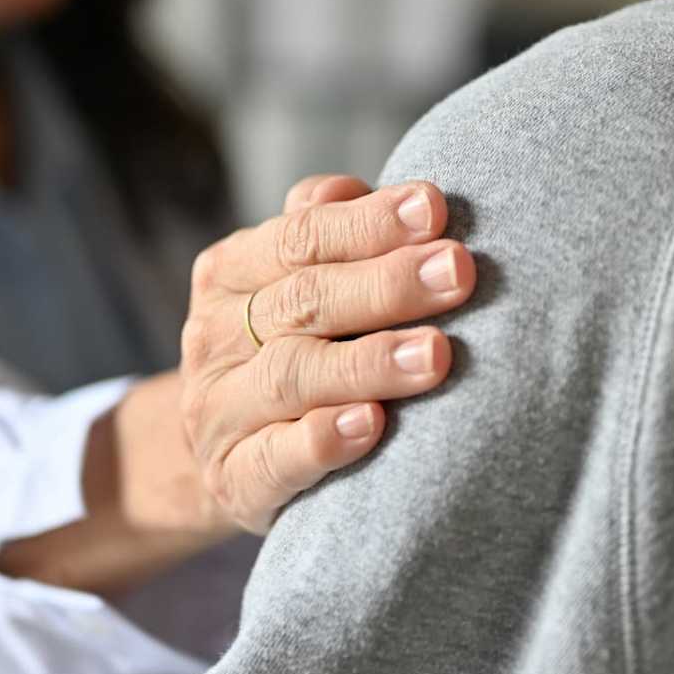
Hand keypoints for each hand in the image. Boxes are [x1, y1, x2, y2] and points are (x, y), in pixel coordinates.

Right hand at [180, 175, 473, 533]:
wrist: (222, 456)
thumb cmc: (289, 347)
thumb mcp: (292, 281)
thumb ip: (331, 233)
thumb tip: (386, 194)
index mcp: (230, 272)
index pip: (299, 237)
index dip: (368, 222)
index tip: (433, 208)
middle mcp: (216, 337)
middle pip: (303, 301)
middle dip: (387, 284)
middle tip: (458, 270)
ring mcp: (219, 411)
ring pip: (292, 378)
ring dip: (369, 362)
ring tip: (435, 352)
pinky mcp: (235, 480)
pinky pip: (275, 460)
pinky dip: (324, 441)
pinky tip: (372, 424)